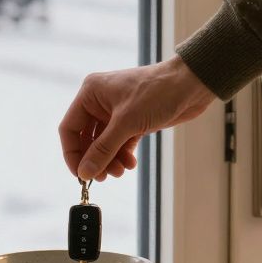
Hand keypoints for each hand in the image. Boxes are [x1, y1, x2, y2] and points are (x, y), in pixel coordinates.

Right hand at [59, 57, 214, 180]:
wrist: (191, 85)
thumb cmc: (157, 92)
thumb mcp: (126, 123)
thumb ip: (103, 149)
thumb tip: (84, 172)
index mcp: (90, 93)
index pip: (69, 128)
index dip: (72, 154)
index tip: (81, 175)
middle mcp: (100, 101)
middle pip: (86, 139)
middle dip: (95, 159)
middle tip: (104, 177)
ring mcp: (117, 111)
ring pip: (104, 143)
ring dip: (110, 159)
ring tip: (121, 171)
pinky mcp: (133, 120)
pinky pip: (120, 142)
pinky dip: (123, 155)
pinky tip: (130, 163)